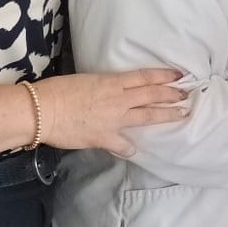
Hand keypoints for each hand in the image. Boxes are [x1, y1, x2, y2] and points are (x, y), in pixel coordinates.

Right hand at [33, 69, 187, 155]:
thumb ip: (103, 87)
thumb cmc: (56, 91)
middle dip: (172, 95)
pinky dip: (129, 148)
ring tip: (181, 114)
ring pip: (147, 116)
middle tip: (186, 95)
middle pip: (152, 95)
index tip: (179, 76)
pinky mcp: (104, 137)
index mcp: (112, 82)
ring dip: (166, 115)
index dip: (164, 76)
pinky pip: (123, 144)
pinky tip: (134, 150)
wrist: (40, 111)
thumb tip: (110, 90)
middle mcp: (118, 99)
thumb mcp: (85, 81)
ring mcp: (114, 119)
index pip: (145, 77)